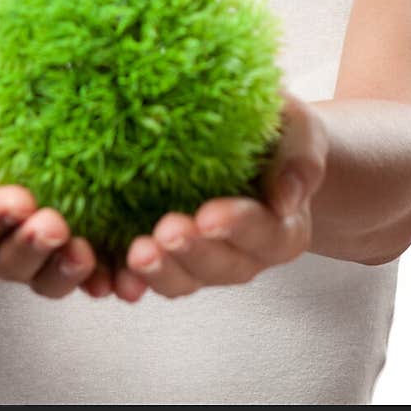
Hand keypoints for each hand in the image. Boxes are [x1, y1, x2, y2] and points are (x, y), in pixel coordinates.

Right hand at [0, 79, 116, 300]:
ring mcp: (33, 254)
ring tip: (85, 253)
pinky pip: (88, 275)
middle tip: (54, 225)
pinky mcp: (71, 250)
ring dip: (65, 271)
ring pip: (45, 279)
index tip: (18, 200)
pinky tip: (124, 278)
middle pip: (5, 263)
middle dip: (31, 247)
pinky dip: (105, 279)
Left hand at [112, 92, 329, 301]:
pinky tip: (109, 273)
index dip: (237, 228)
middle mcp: (245, 254)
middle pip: (221, 268)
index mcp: (282, 226)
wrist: (253, 140)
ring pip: (183, 280)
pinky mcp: (169, 255)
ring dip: (159, 271)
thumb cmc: (277, 130)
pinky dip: (129, 279)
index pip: (265, 234)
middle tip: (165, 232)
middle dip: (192, 253)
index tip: (208, 216)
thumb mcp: (299, 130)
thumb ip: (301, 159)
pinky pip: (148, 276)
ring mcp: (204, 259)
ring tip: (136, 253)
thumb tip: (288, 197)